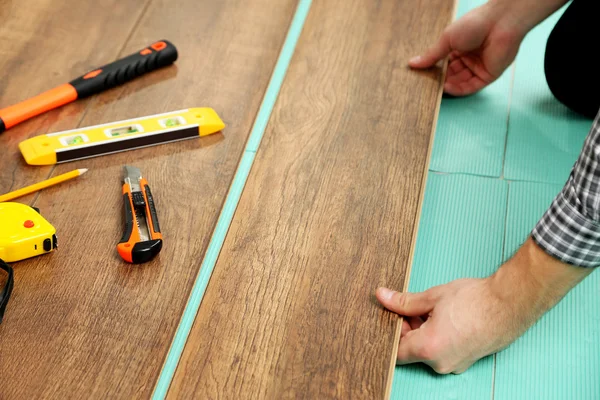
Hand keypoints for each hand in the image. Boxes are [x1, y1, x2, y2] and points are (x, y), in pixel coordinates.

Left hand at [376, 238, 592, 373]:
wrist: (510, 303)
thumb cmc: (475, 300)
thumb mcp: (433, 297)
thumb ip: (404, 302)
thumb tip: (383, 297)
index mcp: (428, 348)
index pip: (395, 351)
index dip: (390, 332)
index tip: (391, 316)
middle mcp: (440, 363)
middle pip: (410, 351)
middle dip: (406, 329)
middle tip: (410, 307)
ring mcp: (454, 364)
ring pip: (427, 351)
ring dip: (422, 332)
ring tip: (430, 309)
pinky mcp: (465, 360)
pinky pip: (442, 352)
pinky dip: (436, 337)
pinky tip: (443, 317)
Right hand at [409, 2, 524, 95]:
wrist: (499, 22)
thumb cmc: (474, 24)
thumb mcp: (447, 39)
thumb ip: (432, 55)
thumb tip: (412, 63)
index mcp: (460, 48)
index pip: (444, 64)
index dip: (434, 70)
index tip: (421, 76)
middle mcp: (469, 59)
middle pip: (451, 75)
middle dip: (440, 80)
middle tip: (426, 85)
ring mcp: (479, 68)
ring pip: (460, 82)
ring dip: (447, 86)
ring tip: (434, 88)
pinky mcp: (488, 76)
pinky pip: (471, 87)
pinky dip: (458, 89)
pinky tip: (447, 88)